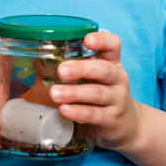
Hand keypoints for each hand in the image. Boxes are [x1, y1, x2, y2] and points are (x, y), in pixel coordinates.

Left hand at [49, 32, 140, 150]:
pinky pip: (94, 114)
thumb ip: (75, 69)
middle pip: (103, 69)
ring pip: (97, 93)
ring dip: (74, 93)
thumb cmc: (103, 96)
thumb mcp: (94, 79)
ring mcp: (117, 99)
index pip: (113, 45)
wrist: (128, 126)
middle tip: (61, 71)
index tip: (87, 40)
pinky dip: (78, 112)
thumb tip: (38, 63)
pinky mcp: (112, 119)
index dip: (102, 40)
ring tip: (55, 93)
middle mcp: (118, 79)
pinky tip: (64, 110)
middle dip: (81, 68)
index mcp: (112, 63)